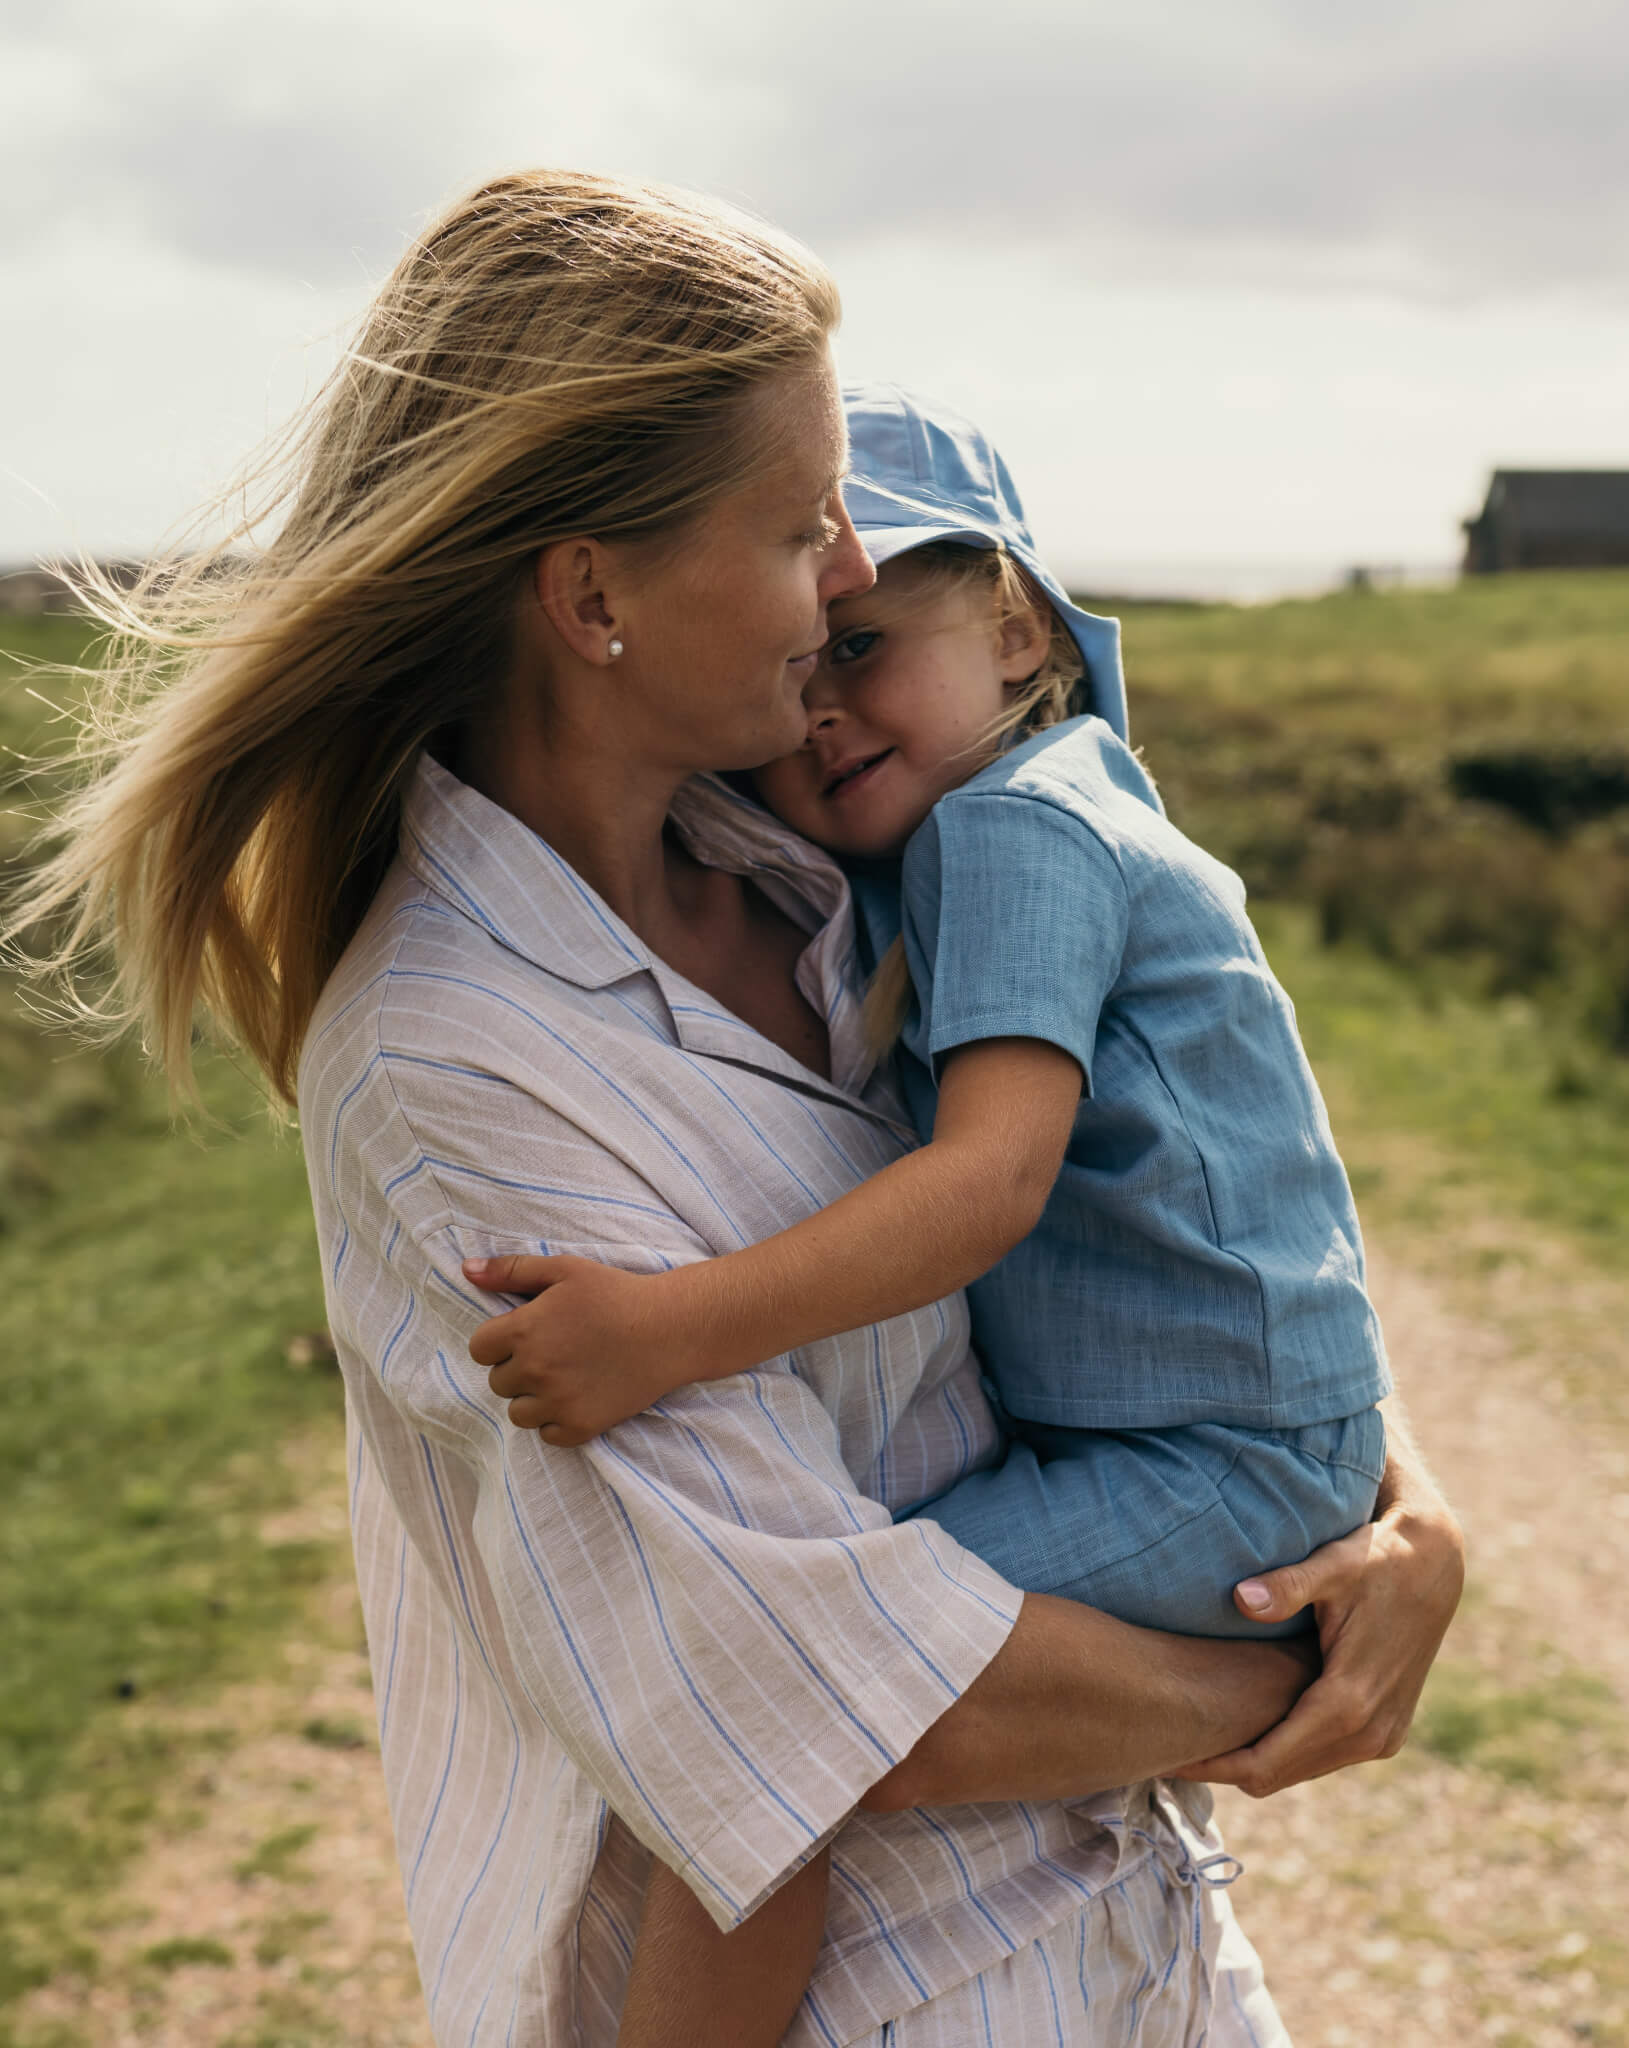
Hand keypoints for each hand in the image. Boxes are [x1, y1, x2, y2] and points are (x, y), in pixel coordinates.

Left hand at [464, 1253, 690, 1444]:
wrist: (670, 1329)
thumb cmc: (616, 1294)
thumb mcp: (565, 1269)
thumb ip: (512, 1270)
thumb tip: (466, 1270)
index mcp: (524, 1330)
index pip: (479, 1350)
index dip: (499, 1341)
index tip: (525, 1335)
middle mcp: (535, 1370)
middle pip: (498, 1382)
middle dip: (517, 1368)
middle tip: (553, 1352)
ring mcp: (558, 1402)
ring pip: (518, 1413)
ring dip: (533, 1398)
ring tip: (564, 1377)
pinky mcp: (581, 1426)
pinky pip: (547, 1435)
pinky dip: (557, 1420)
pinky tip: (579, 1396)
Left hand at [1168, 1464, 1464, 1796]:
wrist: (1435, 1568)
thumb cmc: (1376, 1560)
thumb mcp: (1333, 1564)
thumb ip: (1288, 1585)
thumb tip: (1241, 1599)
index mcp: (1349, 1703)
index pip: (1266, 1763)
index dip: (1214, 1766)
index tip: (1166, 1759)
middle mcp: (1370, 1733)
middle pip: (1277, 1777)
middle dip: (1224, 1768)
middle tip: (1167, 1749)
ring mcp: (1382, 1737)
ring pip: (1299, 1771)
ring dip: (1254, 1761)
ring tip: (1197, 1738)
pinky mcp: (1385, 1731)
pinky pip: (1322, 1758)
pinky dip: (1284, 1751)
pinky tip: (1247, 1725)